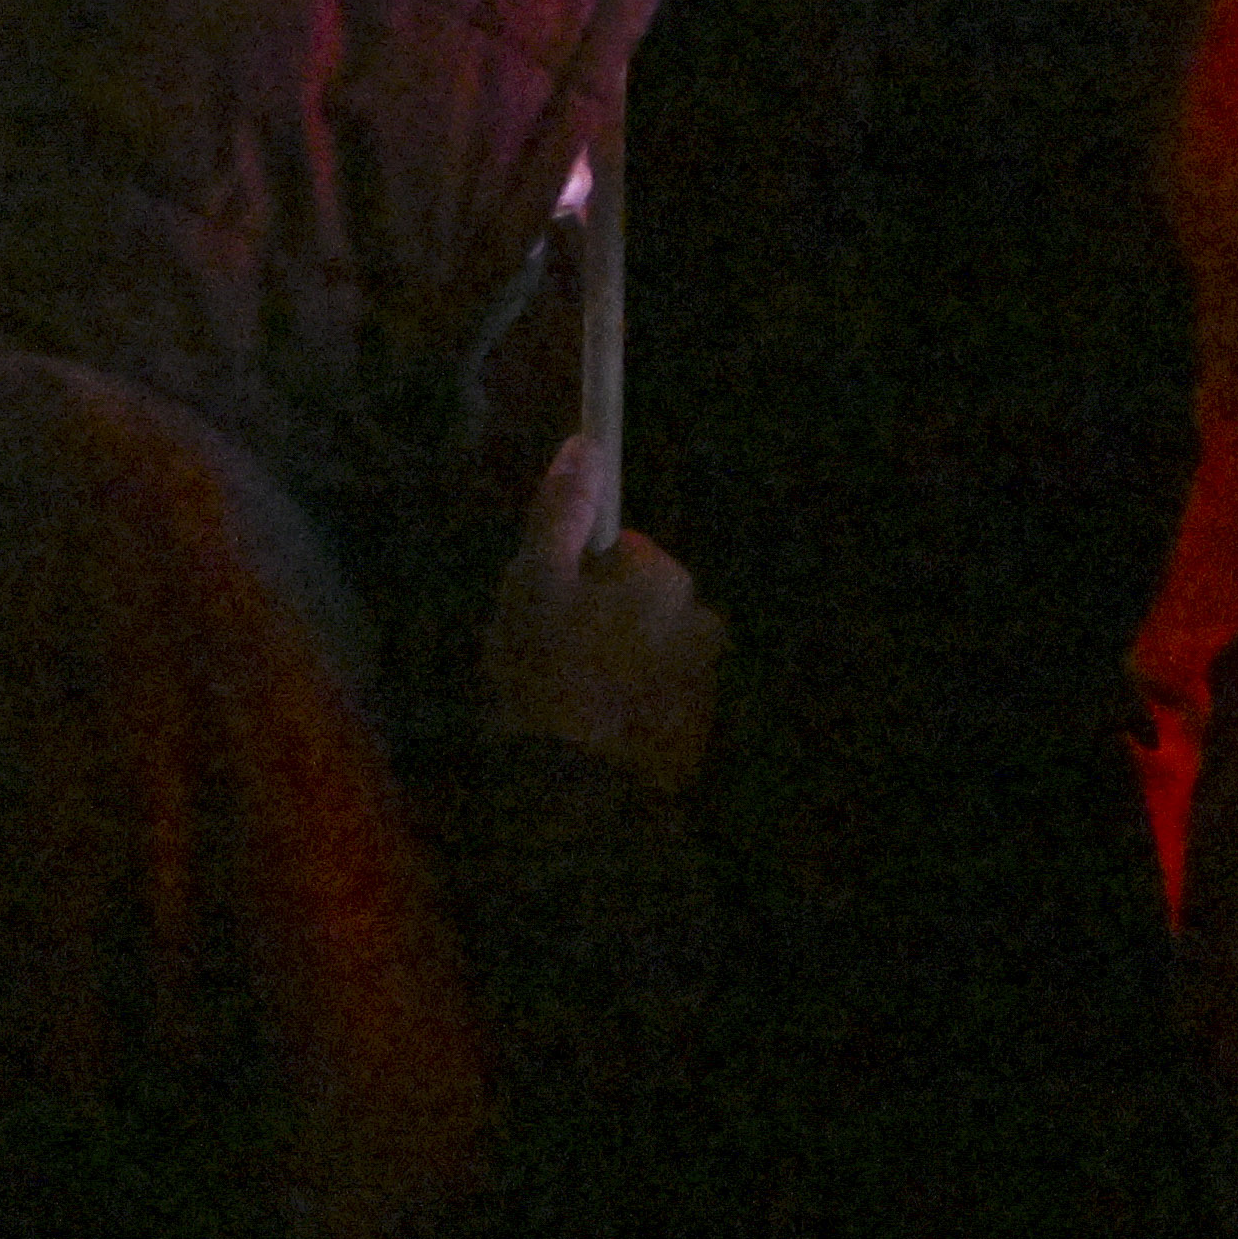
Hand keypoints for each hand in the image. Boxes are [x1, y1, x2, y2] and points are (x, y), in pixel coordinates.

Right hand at [481, 452, 724, 789]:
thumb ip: (560, 512)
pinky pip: (660, 704)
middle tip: (550, 664)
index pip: (622, 556)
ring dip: (622, 669)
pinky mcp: (697, 735)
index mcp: (664, 577)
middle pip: (644, 604)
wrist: (572, 795)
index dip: (578, 579)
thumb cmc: (543, 677)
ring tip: (570, 707)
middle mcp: (701, 620)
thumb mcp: (534, 584)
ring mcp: (703, 682)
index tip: (547, 614)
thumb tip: (585, 443)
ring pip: (653, 654)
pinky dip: (635, 712)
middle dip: (604, 623)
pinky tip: (596, 737)